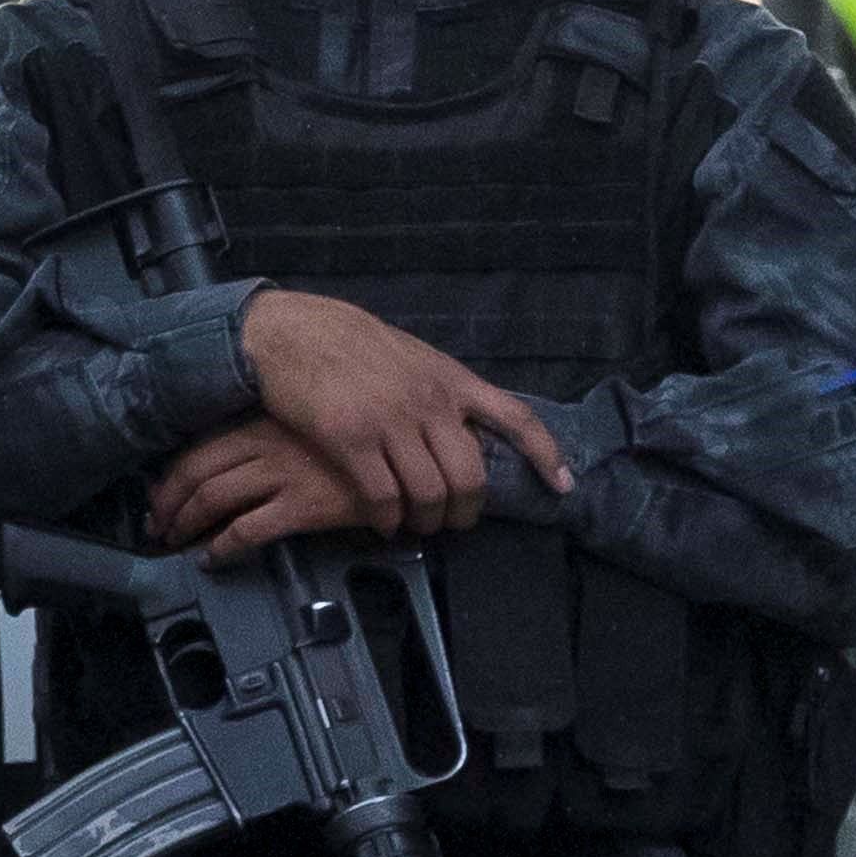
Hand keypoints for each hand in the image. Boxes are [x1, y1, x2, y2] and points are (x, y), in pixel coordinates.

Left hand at [147, 419, 380, 562]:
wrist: (413, 453)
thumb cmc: (370, 436)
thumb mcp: (318, 422)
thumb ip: (282, 434)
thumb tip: (251, 457)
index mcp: (266, 422)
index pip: (199, 447)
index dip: (172, 476)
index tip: (161, 495)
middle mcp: (266, 445)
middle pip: (195, 473)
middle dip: (168, 504)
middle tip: (158, 526)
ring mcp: (282, 475)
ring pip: (212, 500)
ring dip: (187, 527)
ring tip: (179, 544)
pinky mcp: (302, 507)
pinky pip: (246, 531)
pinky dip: (221, 548)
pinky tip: (214, 559)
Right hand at [236, 289, 570, 533]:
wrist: (292, 331)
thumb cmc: (352, 344)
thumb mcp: (415, 357)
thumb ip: (443, 392)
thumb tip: (468, 429)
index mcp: (452, 379)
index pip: (515, 418)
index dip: (545, 455)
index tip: (563, 486)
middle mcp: (431, 401)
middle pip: (470, 475)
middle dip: (467, 511)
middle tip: (455, 523)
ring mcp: (392, 420)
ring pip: (430, 493)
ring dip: (427, 521)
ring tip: (416, 526)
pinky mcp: (351, 439)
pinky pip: (383, 497)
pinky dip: (388, 519)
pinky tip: (384, 523)